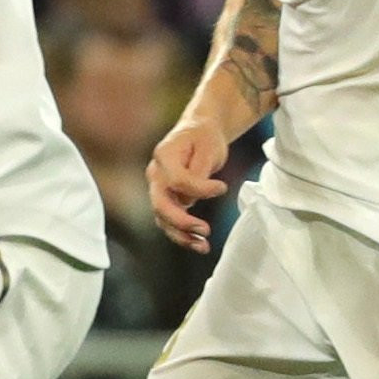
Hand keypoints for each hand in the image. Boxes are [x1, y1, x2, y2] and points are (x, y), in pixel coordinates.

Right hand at [145, 111, 235, 252]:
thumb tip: (191, 199)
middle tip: (205, 230)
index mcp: (163, 156)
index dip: (200, 189)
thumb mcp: (208, 147)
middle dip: (182, 221)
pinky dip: (183, 234)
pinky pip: (170, 221)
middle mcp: (155, 174)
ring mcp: (158, 188)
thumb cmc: (204, 137)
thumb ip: (198, 172)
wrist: (198, 131)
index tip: (222, 187)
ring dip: (181, 235)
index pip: (177, 180)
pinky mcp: (167, 199)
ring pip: (162, 218)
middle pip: (161, 204)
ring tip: (203, 246)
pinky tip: (199, 244)